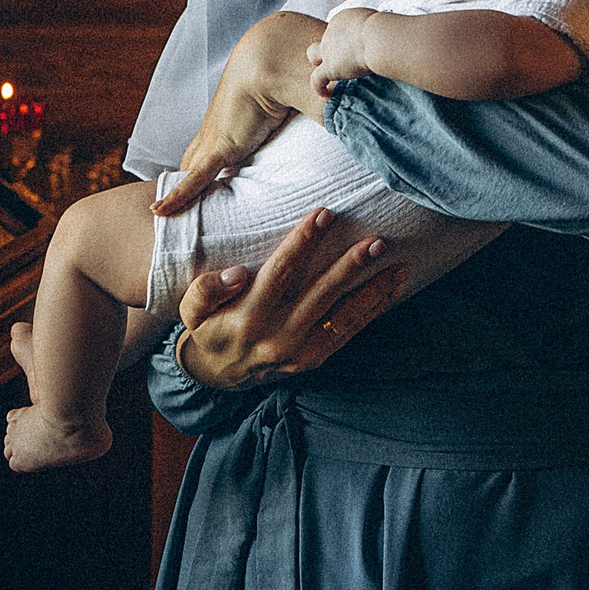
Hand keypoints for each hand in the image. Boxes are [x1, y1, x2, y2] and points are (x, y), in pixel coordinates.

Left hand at [154, 13, 324, 218]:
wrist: (279, 53)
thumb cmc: (300, 69)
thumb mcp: (312, 100)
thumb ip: (327, 113)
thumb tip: (363, 134)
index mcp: (240, 117)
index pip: (218, 146)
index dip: (209, 164)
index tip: (205, 187)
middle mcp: (224, 127)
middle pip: (198, 159)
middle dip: (188, 181)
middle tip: (180, 209)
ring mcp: (219, 136)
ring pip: (193, 171)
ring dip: (183, 192)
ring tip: (169, 218)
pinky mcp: (220, 146)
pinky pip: (195, 178)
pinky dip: (179, 196)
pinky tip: (159, 213)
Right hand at [171, 207, 404, 390]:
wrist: (218, 375)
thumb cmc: (207, 328)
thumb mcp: (191, 309)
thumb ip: (207, 288)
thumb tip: (237, 273)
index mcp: (248, 317)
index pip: (280, 272)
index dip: (302, 242)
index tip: (323, 214)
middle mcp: (278, 336)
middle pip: (321, 294)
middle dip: (349, 265)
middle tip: (375, 240)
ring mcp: (300, 351)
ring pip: (343, 316)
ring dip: (372, 289)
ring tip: (396, 264)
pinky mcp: (315, 359)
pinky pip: (349, 332)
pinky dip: (373, 309)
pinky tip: (392, 287)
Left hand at [308, 6, 374, 96]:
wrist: (378, 38)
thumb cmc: (385, 30)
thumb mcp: (377, 22)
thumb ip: (373, 29)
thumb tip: (382, 35)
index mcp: (342, 19)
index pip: (338, 30)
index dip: (346, 39)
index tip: (358, 47)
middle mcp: (331, 32)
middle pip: (326, 41)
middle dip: (331, 49)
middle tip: (344, 59)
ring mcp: (328, 50)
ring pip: (313, 56)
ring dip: (319, 63)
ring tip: (328, 75)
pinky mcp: (329, 68)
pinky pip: (317, 80)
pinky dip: (319, 87)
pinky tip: (325, 94)